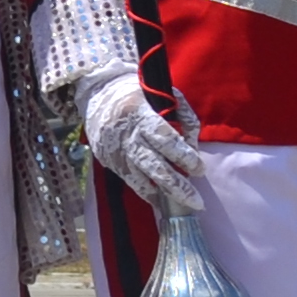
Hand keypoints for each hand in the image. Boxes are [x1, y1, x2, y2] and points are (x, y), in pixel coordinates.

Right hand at [75, 67, 209, 215]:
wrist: (96, 91)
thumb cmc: (137, 91)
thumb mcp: (164, 93)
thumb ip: (183, 116)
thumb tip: (194, 147)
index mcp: (140, 113)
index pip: (165, 139)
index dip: (184, 156)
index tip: (200, 169)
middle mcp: (126, 135)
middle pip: (153, 165)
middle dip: (177, 186)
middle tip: (196, 202)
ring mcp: (113, 150)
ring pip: (138, 179)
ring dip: (161, 194)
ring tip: (180, 206)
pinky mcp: (106, 159)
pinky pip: (128, 179)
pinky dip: (145, 190)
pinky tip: (160, 198)